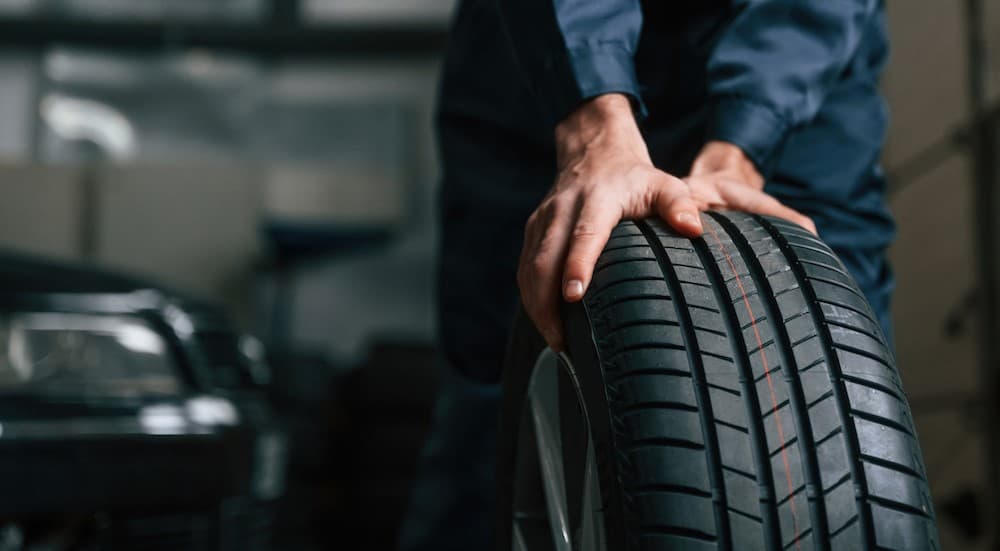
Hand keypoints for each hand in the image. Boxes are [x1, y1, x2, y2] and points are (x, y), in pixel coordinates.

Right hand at [518, 94, 813, 350]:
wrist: (594, 154)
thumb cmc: (635, 179)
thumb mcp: (664, 184)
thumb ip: (679, 204)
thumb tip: (693, 229)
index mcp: (597, 200)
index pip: (583, 235)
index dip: (576, 265)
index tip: (573, 296)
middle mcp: (562, 209)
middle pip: (544, 259)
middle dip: (546, 302)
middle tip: (561, 340)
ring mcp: (542, 221)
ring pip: (528, 268)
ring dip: (536, 306)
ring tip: (554, 340)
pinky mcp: (532, 231)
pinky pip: (524, 269)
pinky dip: (531, 297)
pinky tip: (545, 321)